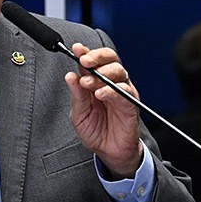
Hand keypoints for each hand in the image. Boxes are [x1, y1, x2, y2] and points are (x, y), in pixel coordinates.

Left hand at [64, 43, 142, 178]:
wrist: (109, 152)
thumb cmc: (96, 132)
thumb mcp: (79, 114)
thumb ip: (77, 95)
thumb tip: (70, 76)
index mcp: (95, 82)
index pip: (92, 62)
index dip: (85, 53)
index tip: (76, 49)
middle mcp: (110, 83)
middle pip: (109, 59)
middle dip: (96, 56)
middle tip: (84, 61)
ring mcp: (122, 91)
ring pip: (118, 71)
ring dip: (102, 73)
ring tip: (88, 83)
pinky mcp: (131, 103)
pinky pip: (124, 91)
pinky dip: (111, 90)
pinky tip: (100, 94)